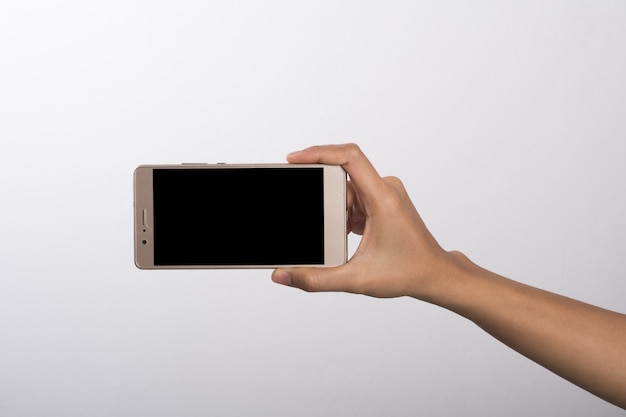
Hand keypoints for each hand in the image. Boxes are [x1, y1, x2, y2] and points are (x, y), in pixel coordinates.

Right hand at [271, 143, 454, 298]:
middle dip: (323, 196)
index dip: (319, 152)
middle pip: (342, 177)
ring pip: (347, 189)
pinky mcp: (383, 202)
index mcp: (383, 198)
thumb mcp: (356, 279)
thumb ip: (315, 279)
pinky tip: (344, 233)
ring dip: (335, 209)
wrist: (435, 275)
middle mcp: (386, 189)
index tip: (295, 159)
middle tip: (313, 216)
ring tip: (338, 234)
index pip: (349, 157)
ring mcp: (386, 194)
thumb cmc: (408, 272)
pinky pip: (355, 197)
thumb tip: (283, 275)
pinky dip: (343, 213)